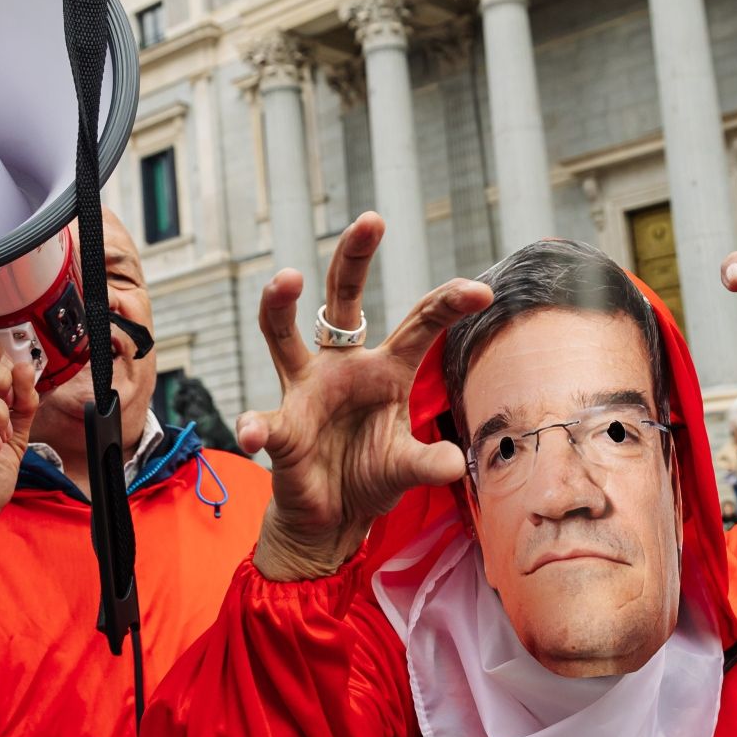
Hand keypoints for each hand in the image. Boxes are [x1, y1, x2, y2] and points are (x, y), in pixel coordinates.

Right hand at [243, 212, 492, 580]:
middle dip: (355, 257)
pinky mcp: (280, 427)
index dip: (449, 303)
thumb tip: (453, 463)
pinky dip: (255, 427)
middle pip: (343, 298)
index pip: (419, 323)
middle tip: (372, 220)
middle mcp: (342, 367)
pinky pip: (263, 422)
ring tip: (287, 279)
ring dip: (280, 305)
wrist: (329, 517)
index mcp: (386, 369)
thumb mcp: (405, 469)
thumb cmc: (369, 477)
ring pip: (283, 334)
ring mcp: (305, 391)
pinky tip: (253, 434)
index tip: (483, 290)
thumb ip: (426, 464)